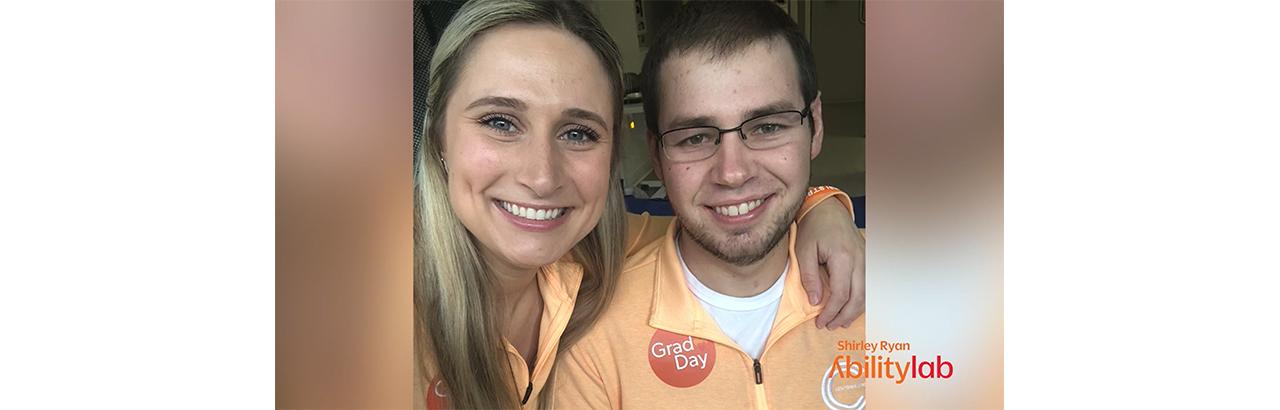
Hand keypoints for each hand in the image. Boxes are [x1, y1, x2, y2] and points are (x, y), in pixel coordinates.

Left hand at [795, 198, 865, 328]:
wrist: (828, 209)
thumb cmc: (813, 228)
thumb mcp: (803, 251)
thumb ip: (809, 277)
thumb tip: (816, 302)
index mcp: (843, 258)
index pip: (841, 295)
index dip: (831, 312)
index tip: (820, 322)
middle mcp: (860, 260)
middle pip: (859, 298)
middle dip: (844, 316)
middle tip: (829, 326)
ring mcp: (867, 259)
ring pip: (867, 294)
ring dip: (854, 311)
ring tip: (839, 321)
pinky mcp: (867, 259)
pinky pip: (868, 285)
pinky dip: (860, 300)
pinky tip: (849, 307)